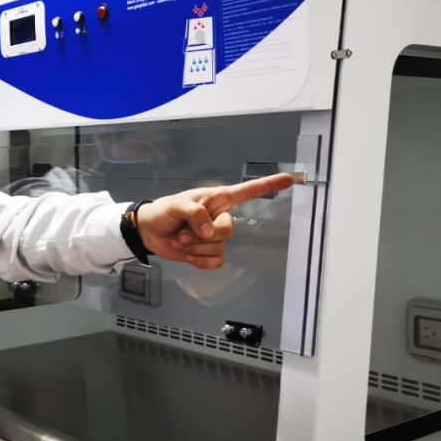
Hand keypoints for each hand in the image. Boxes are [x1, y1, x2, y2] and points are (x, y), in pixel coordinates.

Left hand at [136, 173, 295, 269]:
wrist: (149, 232)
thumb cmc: (163, 211)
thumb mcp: (176, 205)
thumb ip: (194, 214)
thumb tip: (209, 231)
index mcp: (216, 199)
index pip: (247, 192)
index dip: (268, 185)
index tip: (290, 179)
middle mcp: (220, 216)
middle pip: (229, 230)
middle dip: (204, 236)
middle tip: (184, 232)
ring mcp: (215, 236)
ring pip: (220, 248)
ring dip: (197, 248)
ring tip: (181, 239)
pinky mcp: (209, 252)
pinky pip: (216, 261)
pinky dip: (201, 261)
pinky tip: (188, 255)